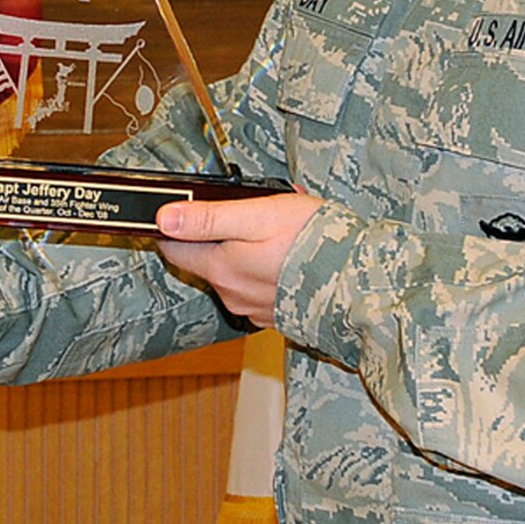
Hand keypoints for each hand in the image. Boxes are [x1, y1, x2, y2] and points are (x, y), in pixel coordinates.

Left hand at [154, 192, 323, 327]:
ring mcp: (255, 309)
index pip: (174, 249)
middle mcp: (232, 295)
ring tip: (281, 227)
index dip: (176, 226)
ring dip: (248, 249)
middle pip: (207, 259)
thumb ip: (207, 218)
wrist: (361, 284)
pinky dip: (268, 268)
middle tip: (251, 208)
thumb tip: (163, 218)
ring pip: (235, 272)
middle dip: (222, 232)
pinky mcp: (278, 315)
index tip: (189, 208)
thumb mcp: (256, 215)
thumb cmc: (310, 242)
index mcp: (220, 270)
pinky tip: (292, 253)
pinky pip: (260, 287)